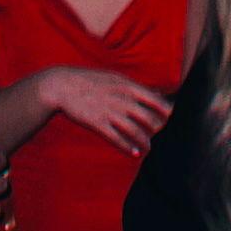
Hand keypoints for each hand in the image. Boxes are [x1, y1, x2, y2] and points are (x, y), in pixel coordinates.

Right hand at [48, 67, 173, 153]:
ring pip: (135, 131)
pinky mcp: (98, 123)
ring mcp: (110, 112)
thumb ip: (136, 87)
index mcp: (129, 86)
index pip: (157, 101)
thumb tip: (157, 95)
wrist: (62, 85)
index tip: (167, 117)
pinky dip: (128, 147)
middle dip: (157, 129)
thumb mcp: (116, 78)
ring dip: (145, 142)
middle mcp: (122, 100)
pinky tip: (134, 153)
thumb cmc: (91, 80)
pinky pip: (117, 139)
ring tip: (147, 148)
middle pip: (150, 119)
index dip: (166, 111)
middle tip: (156, 133)